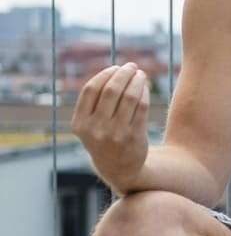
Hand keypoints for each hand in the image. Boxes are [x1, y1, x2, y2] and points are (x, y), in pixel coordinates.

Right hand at [70, 62, 150, 190]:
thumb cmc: (104, 138)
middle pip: (111, 90)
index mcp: (80, 124)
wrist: (120, 169)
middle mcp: (95, 129)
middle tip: (132, 66)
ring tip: (141, 74)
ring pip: (129, 97)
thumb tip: (114, 71)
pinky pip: (141, 106)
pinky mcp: (134, 137)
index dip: (104, 74)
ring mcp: (115, 134)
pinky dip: (144, 92)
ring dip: (136, 81)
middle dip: (123, 74)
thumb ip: (95, 102)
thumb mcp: (90, 125)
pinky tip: (144, 87)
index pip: (90, 90)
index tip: (115, 67)